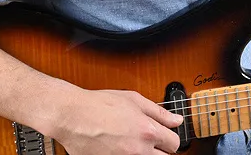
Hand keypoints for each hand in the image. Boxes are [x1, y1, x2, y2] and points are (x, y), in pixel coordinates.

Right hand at [50, 88, 183, 153]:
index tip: (165, 135)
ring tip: (134, 143)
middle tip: (150, 140)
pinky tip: (122, 148)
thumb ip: (159, 112)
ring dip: (145, 154)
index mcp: (148, 131)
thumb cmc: (100, 104)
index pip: (174, 144)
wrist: (73, 116)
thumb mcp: (134, 100)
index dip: (171, 138)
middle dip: (160, 150)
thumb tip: (177, 120)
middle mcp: (138, 150)